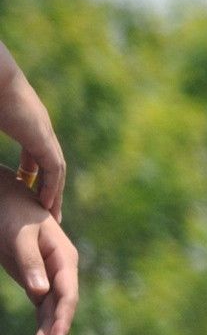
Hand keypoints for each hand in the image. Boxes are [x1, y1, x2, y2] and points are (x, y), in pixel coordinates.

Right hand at [0, 45, 66, 221]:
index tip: (24, 187)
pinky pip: (53, 168)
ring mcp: (43, 130)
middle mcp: (39, 126)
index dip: (30, 171)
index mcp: (26, 120)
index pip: (34, 151)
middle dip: (48, 186)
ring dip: (54, 192)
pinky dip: (51, 186)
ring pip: (56, 169)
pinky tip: (46, 203)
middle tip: (46, 209)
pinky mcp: (43, 136)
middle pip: (49, 163)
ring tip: (50, 214)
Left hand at [0, 172, 78, 334]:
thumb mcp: (19, 234)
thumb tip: (40, 293)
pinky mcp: (37, 287)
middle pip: (60, 311)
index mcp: (64, 258)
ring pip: (50, 318)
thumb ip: (30, 261)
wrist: (6, 201)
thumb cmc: (13, 212)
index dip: (63, 319)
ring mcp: (51, 282)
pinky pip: (40, 316)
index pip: (67, 294)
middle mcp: (62, 274)